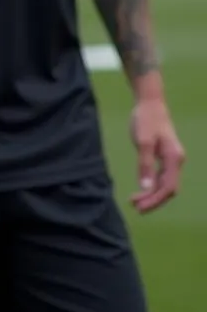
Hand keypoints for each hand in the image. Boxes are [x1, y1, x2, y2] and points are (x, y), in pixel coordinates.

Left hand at [129, 97, 184, 213]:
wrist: (150, 103)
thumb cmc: (146, 120)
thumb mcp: (143, 141)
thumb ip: (145, 164)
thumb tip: (146, 186)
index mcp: (174, 158)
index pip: (169, 187)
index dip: (155, 199)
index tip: (140, 207)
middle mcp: (176, 161)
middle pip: (168, 188)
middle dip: (153, 200)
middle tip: (136, 208)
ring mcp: (171, 159)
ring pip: (164, 183)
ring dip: (151, 194)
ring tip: (134, 202)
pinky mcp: (163, 157)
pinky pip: (160, 176)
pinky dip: (151, 184)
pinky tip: (141, 189)